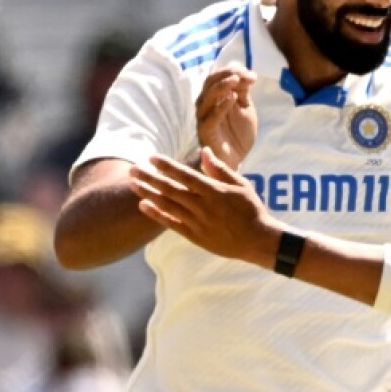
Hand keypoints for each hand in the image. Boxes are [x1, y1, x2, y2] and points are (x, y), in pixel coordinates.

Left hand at [129, 148, 281, 268]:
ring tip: (133, 183)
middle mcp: (203, 206)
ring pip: (168, 205)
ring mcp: (197, 222)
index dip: (167, 166)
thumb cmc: (251, 210)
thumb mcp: (242, 185)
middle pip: (171, 189)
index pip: (185, 176)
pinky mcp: (195, 236)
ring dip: (148, 193)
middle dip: (150, 178)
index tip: (152, 157)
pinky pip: (171, 223)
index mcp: (215, 192)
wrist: (257, 240)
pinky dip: (156, 214)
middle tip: (133, 168)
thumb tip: (205, 151)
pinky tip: (143, 205)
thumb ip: (221, 169)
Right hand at [196, 64, 257, 169]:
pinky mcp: (205, 132)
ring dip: (221, 86)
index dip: (232, 72)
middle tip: (241, 74)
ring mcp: (204, 118)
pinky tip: (231, 98)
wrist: (236, 159)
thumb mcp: (244, 108)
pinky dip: (220, 106)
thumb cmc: (237, 133)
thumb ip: (243, 91)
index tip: (251, 75)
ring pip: (207, 97)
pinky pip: (210, 118)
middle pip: (209, 83)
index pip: (217, 77)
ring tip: (236, 80)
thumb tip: (246, 72)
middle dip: (225, 75)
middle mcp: (205, 105)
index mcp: (214, 97)